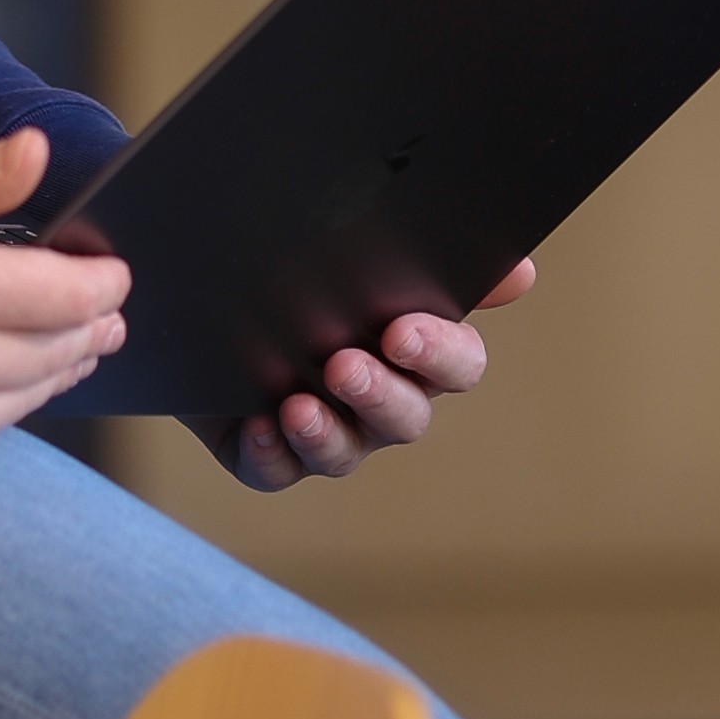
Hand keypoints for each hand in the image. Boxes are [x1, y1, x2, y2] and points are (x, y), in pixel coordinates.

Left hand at [233, 259, 532, 491]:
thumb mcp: (353, 246)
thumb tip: (520, 272)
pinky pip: (275, 472)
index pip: (455, 364)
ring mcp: (325, 431)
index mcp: (412, 347)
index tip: (402, 329)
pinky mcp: (266, 453)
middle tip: (343, 364)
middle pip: (406, 417)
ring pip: (345, 452)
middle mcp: (377, 397)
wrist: (199, 284)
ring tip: (298, 404)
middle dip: (380, 394)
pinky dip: (270, 454)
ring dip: (327, 432)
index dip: (437, 353)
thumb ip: (430, 255)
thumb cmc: (294, 261)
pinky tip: (260, 426)